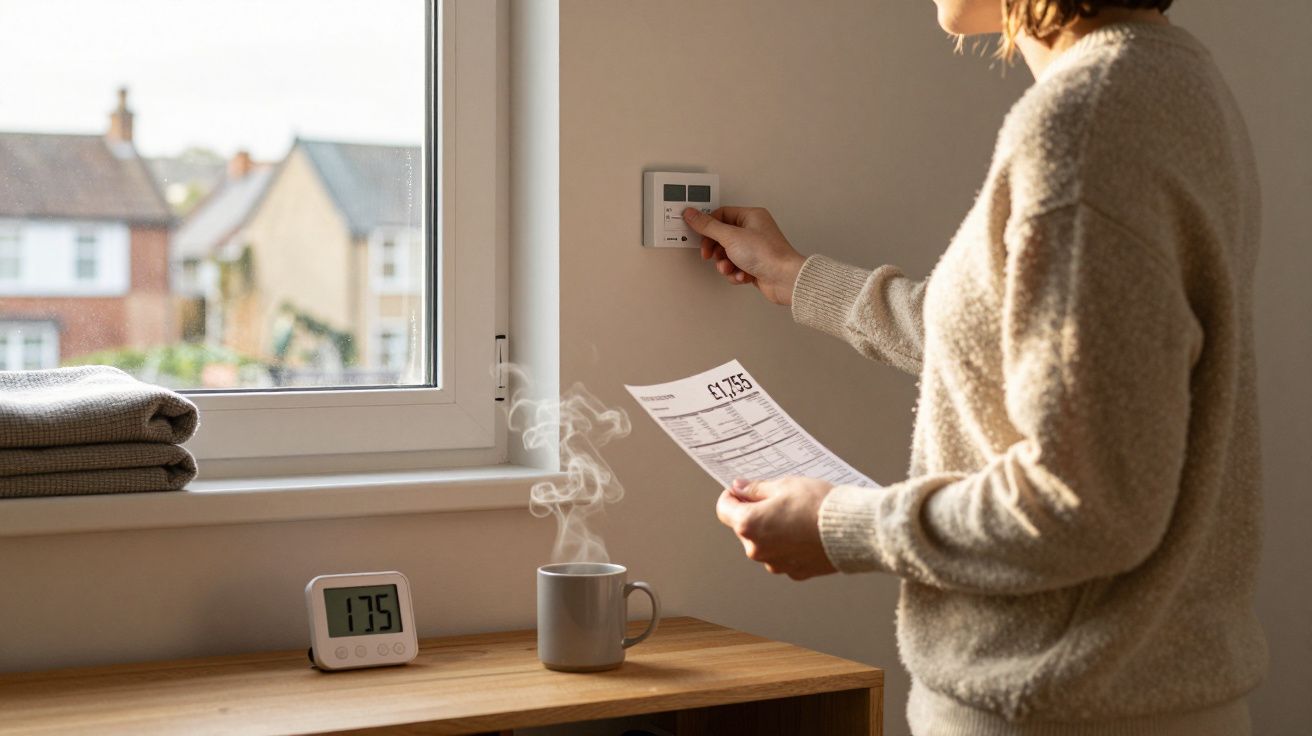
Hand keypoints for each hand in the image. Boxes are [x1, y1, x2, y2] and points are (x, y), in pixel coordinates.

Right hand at [684, 206, 806, 305]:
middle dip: (716, 250)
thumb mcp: (731, 237)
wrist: (784, 279)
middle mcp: (754, 230)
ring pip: (727, 254)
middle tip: (711, 255)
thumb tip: (692, 214)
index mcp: (751, 216)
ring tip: (731, 267)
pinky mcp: (754, 265)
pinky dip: (736, 273)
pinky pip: (735, 267)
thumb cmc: (767, 254)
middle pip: (722, 237)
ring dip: (725, 264)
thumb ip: (708, 226)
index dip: (708, 226)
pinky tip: (743, 275)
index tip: (698, 236)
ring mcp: (754, 249)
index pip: (721, 215)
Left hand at [715, 476, 836, 579]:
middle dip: (757, 513)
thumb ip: (757, 489)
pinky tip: (806, 531)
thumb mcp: (785, 485)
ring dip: (773, 530)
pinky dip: (790, 544)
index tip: (741, 490)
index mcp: (749, 525)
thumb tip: (740, 488)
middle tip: (778, 498)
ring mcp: (776, 564)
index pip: (724, 509)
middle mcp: (757, 549)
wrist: (852, 530)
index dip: (731, 496)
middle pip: (745, 528)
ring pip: (765, 543)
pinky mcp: (794, 572)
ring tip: (797, 515)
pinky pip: (784, 555)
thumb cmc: (819, 506)